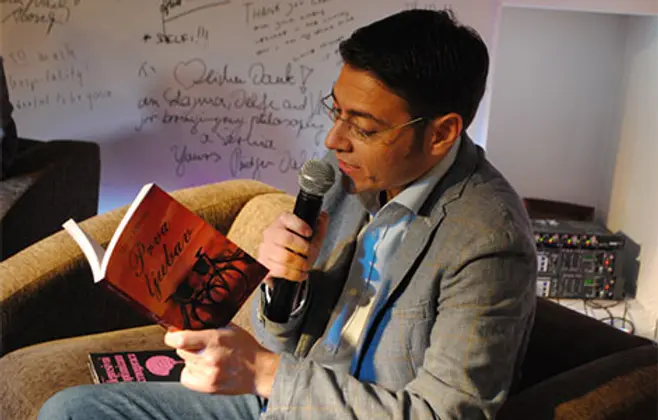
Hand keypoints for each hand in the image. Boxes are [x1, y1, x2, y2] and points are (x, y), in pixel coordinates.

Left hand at [164, 324, 279, 397]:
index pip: (180, 339)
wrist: (259, 371)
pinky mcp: (207, 386)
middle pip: (180, 350)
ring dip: (191, 359)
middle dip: (186, 346)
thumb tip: (191, 320)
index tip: (173, 334)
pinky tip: (202, 368)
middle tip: (198, 345)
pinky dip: (191, 372)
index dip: (172, 336)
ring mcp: (208, 374)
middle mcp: (209, 357)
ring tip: (206, 357)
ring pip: (184, 363)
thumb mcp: (231, 328)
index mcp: (214, 339)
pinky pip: (186, 377)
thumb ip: (211, 324)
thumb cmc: (246, 348)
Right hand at [257, 211, 328, 285]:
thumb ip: (319, 226)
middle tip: (310, 253)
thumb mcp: (313, 236)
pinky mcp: (264, 264)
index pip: (287, 219)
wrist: (287, 263)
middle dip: (304, 248)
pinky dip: (294, 274)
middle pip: (286, 239)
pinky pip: (280, 270)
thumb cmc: (300, 247)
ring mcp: (265, 249)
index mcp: (282, 221)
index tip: (309, 233)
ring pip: (283, 256)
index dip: (300, 226)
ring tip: (306, 265)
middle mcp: (271, 233)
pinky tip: (301, 274)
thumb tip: (323, 216)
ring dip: (300, 263)